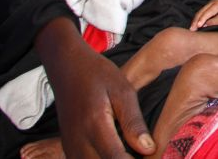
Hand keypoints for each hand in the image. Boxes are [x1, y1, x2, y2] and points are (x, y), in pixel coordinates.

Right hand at [37, 19, 154, 157]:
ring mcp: (70, 146)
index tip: (151, 157)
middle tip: (144, 153)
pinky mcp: (68, 147)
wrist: (66, 66)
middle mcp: (78, 141)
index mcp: (95, 126)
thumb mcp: (122, 91)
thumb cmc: (97, 74)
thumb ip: (134, 122)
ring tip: (132, 152)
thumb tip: (149, 149)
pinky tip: (118, 152)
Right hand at [191, 0, 217, 29]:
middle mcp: (213, 2)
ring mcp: (210, 4)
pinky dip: (198, 19)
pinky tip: (194, 26)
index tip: (198, 26)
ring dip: (195, 20)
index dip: (202, 19)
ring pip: (200, 12)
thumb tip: (204, 25)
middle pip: (202, 11)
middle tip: (192, 29)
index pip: (208, 12)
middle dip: (196, 20)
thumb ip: (215, 21)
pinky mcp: (208, 7)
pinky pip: (201, 13)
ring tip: (191, 29)